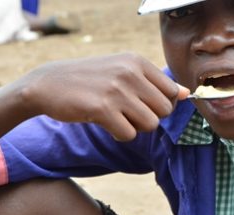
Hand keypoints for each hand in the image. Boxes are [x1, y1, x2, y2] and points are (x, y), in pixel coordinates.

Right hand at [17, 52, 189, 140]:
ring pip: (150, 125)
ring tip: (117, 118)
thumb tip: (186, 94)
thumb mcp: (122, 71)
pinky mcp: (102, 109)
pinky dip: (120, 135)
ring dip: (135, 128)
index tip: (142, 105)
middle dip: (149, 118)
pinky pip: (129, 134)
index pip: (171, 92)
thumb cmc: (90, 80)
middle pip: (164, 111)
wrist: (47, 84)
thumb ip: (154, 82)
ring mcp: (116, 90)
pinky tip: (105, 124)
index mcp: (136, 61)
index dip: (160, 105)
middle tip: (128, 113)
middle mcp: (129, 72)